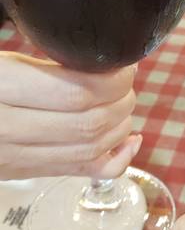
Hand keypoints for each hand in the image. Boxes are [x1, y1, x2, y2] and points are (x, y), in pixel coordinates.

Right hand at [0, 52, 139, 179]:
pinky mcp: (22, 172)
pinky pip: (81, 173)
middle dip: (120, 99)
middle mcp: (5, 128)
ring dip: (120, 124)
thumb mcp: (1, 61)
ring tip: (123, 100)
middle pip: (88, 123)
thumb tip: (93, 56)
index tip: (123, 64)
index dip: (111, 79)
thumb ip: (39, 60)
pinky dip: (116, 161)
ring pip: (89, 150)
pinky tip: (127, 141)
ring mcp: (13, 157)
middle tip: (125, 79)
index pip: (74, 93)